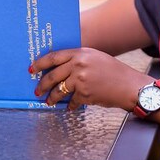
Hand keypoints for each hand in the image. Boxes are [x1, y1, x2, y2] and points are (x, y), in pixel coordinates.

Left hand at [30, 47, 151, 110]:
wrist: (128, 85)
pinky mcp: (85, 94)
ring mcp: (81, 80)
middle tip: (37, 90)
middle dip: (42, 84)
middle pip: (52, 75)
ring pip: (59, 90)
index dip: (40, 63)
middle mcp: (79, 65)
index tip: (32, 69)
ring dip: (52, 98)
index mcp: (80, 53)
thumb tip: (59, 68)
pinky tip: (69, 107)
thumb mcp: (95, 57)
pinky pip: (71, 101)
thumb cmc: (113, 71)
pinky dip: (69, 106)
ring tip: (49, 101)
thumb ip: (78, 60)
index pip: (53, 56)